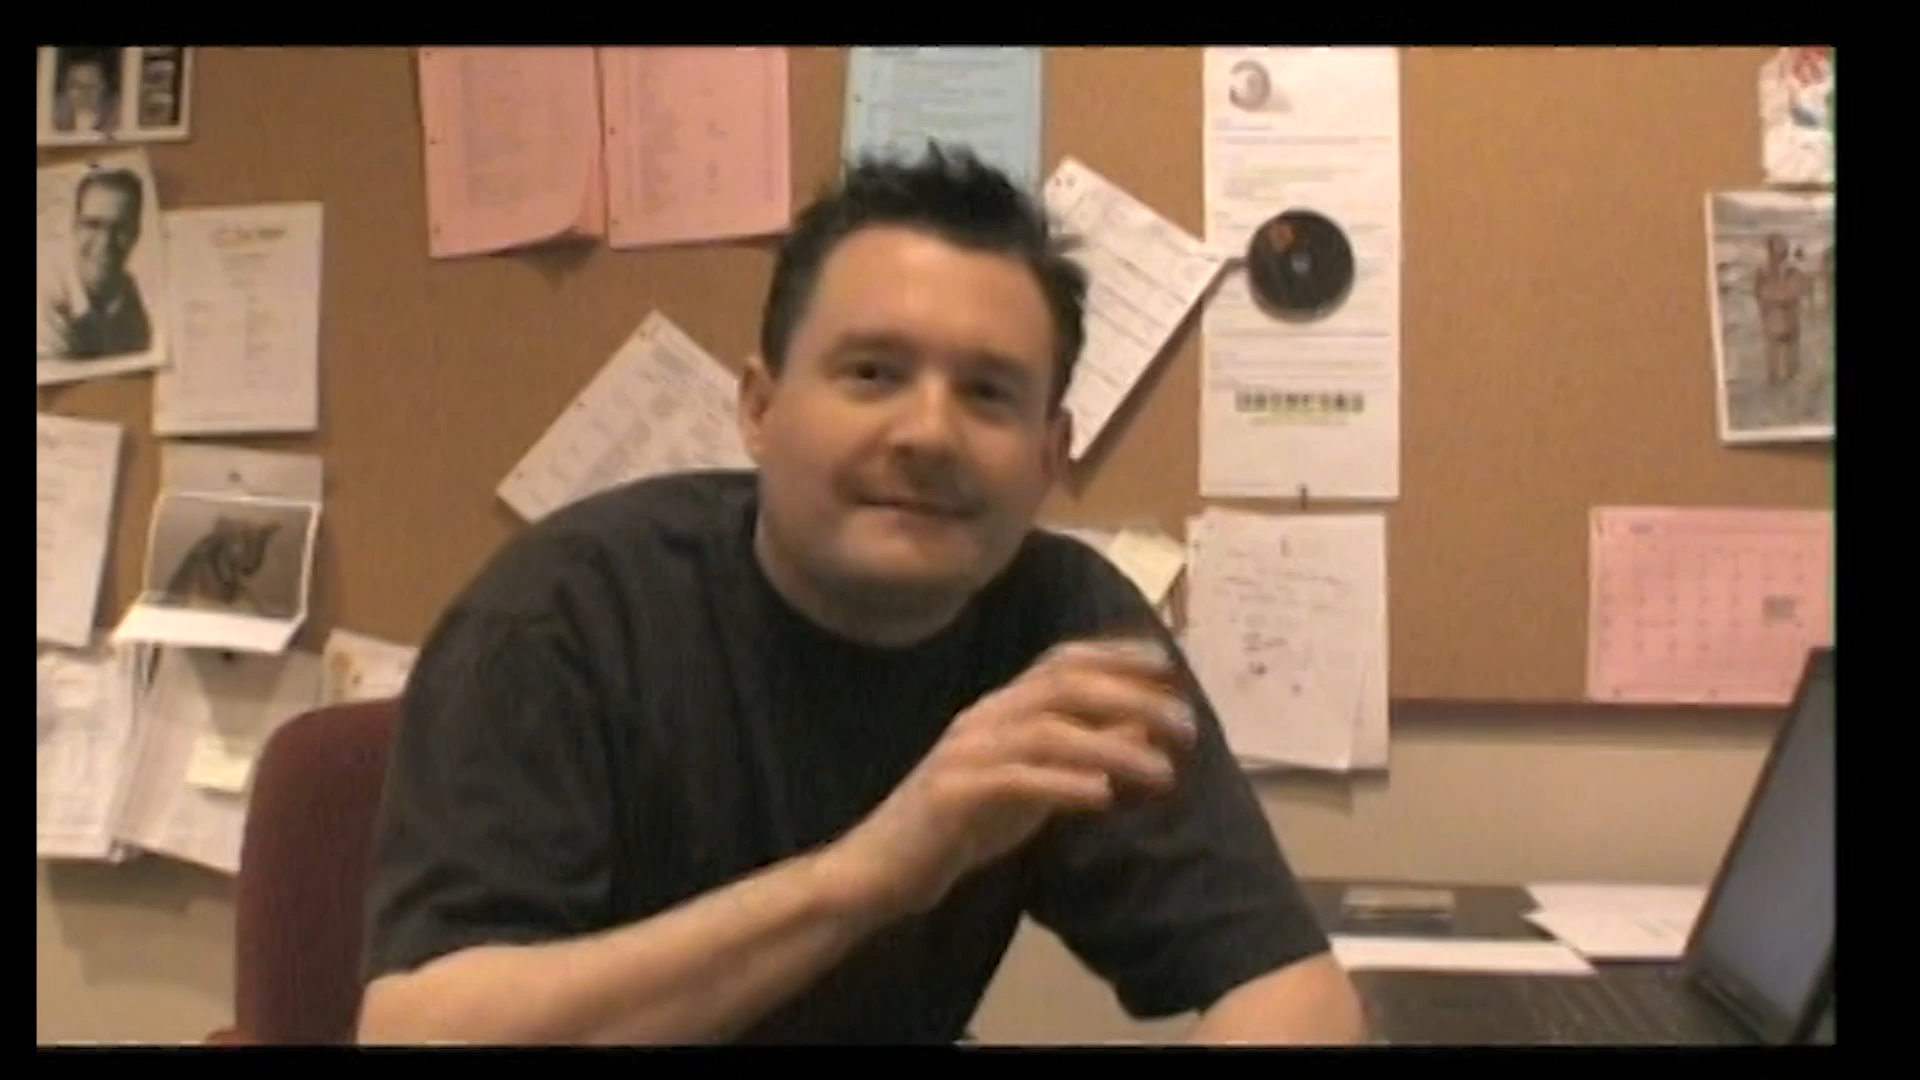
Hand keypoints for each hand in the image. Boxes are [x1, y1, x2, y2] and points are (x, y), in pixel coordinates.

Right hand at [826, 638, 1197, 919]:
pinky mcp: (953, 795)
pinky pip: (1015, 780)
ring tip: (1161, 769)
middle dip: (1130, 697)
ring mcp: (965, 753)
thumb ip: (1077, 757)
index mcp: (998, 709)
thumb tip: (1142, 730)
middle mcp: (982, 718)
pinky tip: (1102, 794)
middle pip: (1062, 687)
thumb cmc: (957, 827)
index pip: (1059, 661)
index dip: (1114, 655)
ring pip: (1047, 731)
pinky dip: (1062, 783)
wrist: (881, 868)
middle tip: (1185, 724)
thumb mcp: (1029, 788)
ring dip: (1111, 745)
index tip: (1167, 666)